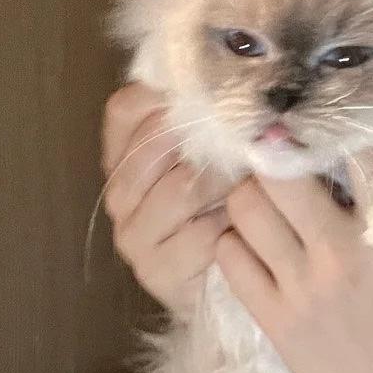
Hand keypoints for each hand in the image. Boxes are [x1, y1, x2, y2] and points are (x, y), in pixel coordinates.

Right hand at [101, 83, 231, 316]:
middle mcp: (120, 193)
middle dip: (203, 139)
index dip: (164, 96)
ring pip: (179, 189)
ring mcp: (133, 234)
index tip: (209, 91)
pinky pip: (198, 235)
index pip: (125, 110)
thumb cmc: (221, 210)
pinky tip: (246, 221)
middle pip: (151, 147)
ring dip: (223, 181)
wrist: (218, 286)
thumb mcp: (214, 159)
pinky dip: (228, 224)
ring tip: (251, 178)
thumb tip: (237, 86)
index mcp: (124, 157)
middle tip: (244, 135)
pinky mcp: (156, 270)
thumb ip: (209, 126)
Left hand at [213, 161, 372, 372]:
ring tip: (264, 200)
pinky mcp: (273, 318)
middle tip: (284, 163)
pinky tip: (252, 244)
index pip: (354, 156)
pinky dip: (234, 241)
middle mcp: (337, 255)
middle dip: (280, 158)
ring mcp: (299, 287)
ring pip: (245, 209)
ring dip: (251, 195)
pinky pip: (228, 257)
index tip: (336, 140)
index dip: (342, 138)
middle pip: (280, 173)